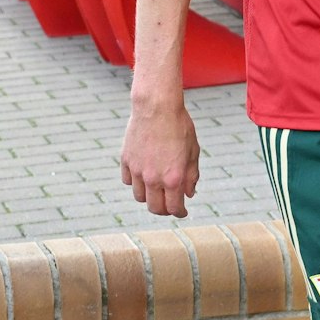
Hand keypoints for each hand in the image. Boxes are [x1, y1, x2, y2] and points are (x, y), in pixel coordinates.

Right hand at [120, 99, 200, 217]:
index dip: (180, 213)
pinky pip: (128, 181)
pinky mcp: (126, 161)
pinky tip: (143, 175)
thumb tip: (189, 194)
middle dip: (164, 210)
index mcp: (173, 178)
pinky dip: (135, 182)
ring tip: (157, 190)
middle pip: (154, 208)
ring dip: (149, 197)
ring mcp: (137, 171)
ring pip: (139, 197)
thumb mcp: (193, 151)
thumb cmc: (179, 126)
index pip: (174, 208)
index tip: (182, 211)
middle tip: (169, 205)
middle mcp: (153, 178)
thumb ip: (192, 175)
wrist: (157, 106)